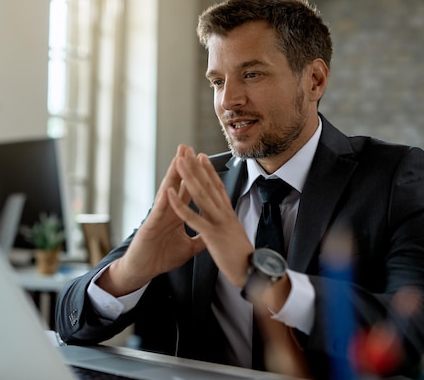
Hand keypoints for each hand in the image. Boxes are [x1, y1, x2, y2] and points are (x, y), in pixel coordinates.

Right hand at [97, 145, 205, 295]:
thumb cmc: (160, 258)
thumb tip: (213, 233)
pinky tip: (167, 190)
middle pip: (177, 184)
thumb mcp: (187, 248)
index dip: (195, 175)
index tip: (203, 159)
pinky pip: (158, 213)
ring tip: (177, 158)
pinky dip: (163, 202)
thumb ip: (200, 238)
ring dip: (172, 175)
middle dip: (183, 166)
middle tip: (188, 147)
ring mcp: (158, 217)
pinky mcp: (149, 228)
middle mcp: (167, 211)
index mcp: (177, 214)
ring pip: (166, 192)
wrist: (142, 271)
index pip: (188, 191)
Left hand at [166, 145, 252, 287]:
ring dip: (189, 177)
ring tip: (179, 161)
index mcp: (228, 214)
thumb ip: (228, 225)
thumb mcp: (235, 236)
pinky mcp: (213, 235)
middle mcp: (224, 213)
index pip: (218, 187)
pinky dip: (180, 205)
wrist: (254, 273)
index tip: (201, 157)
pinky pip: (193, 218)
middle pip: (209, 185)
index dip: (209, 171)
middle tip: (186, 150)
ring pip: (201, 195)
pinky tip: (170, 194)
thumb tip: (227, 221)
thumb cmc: (244, 258)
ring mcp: (219, 222)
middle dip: (196, 166)